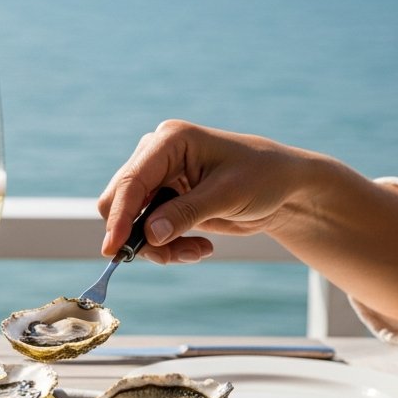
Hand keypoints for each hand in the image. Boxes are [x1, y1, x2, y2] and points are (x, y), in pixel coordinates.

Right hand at [97, 120, 310, 261]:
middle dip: (139, 234)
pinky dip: (167, 246)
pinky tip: (199, 247)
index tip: (114, 249)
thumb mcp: (227, 195)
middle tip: (169, 256)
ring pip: (131, 221)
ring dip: (158, 245)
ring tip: (196, 252)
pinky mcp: (164, 200)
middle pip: (121, 201)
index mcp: (169, 140)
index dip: (120, 216)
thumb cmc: (262, 177)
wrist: (283, 188)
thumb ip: (185, 213)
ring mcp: (158, 178)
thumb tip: (149, 235)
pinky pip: (147, 231)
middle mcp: (156, 156)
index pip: (132, 180)